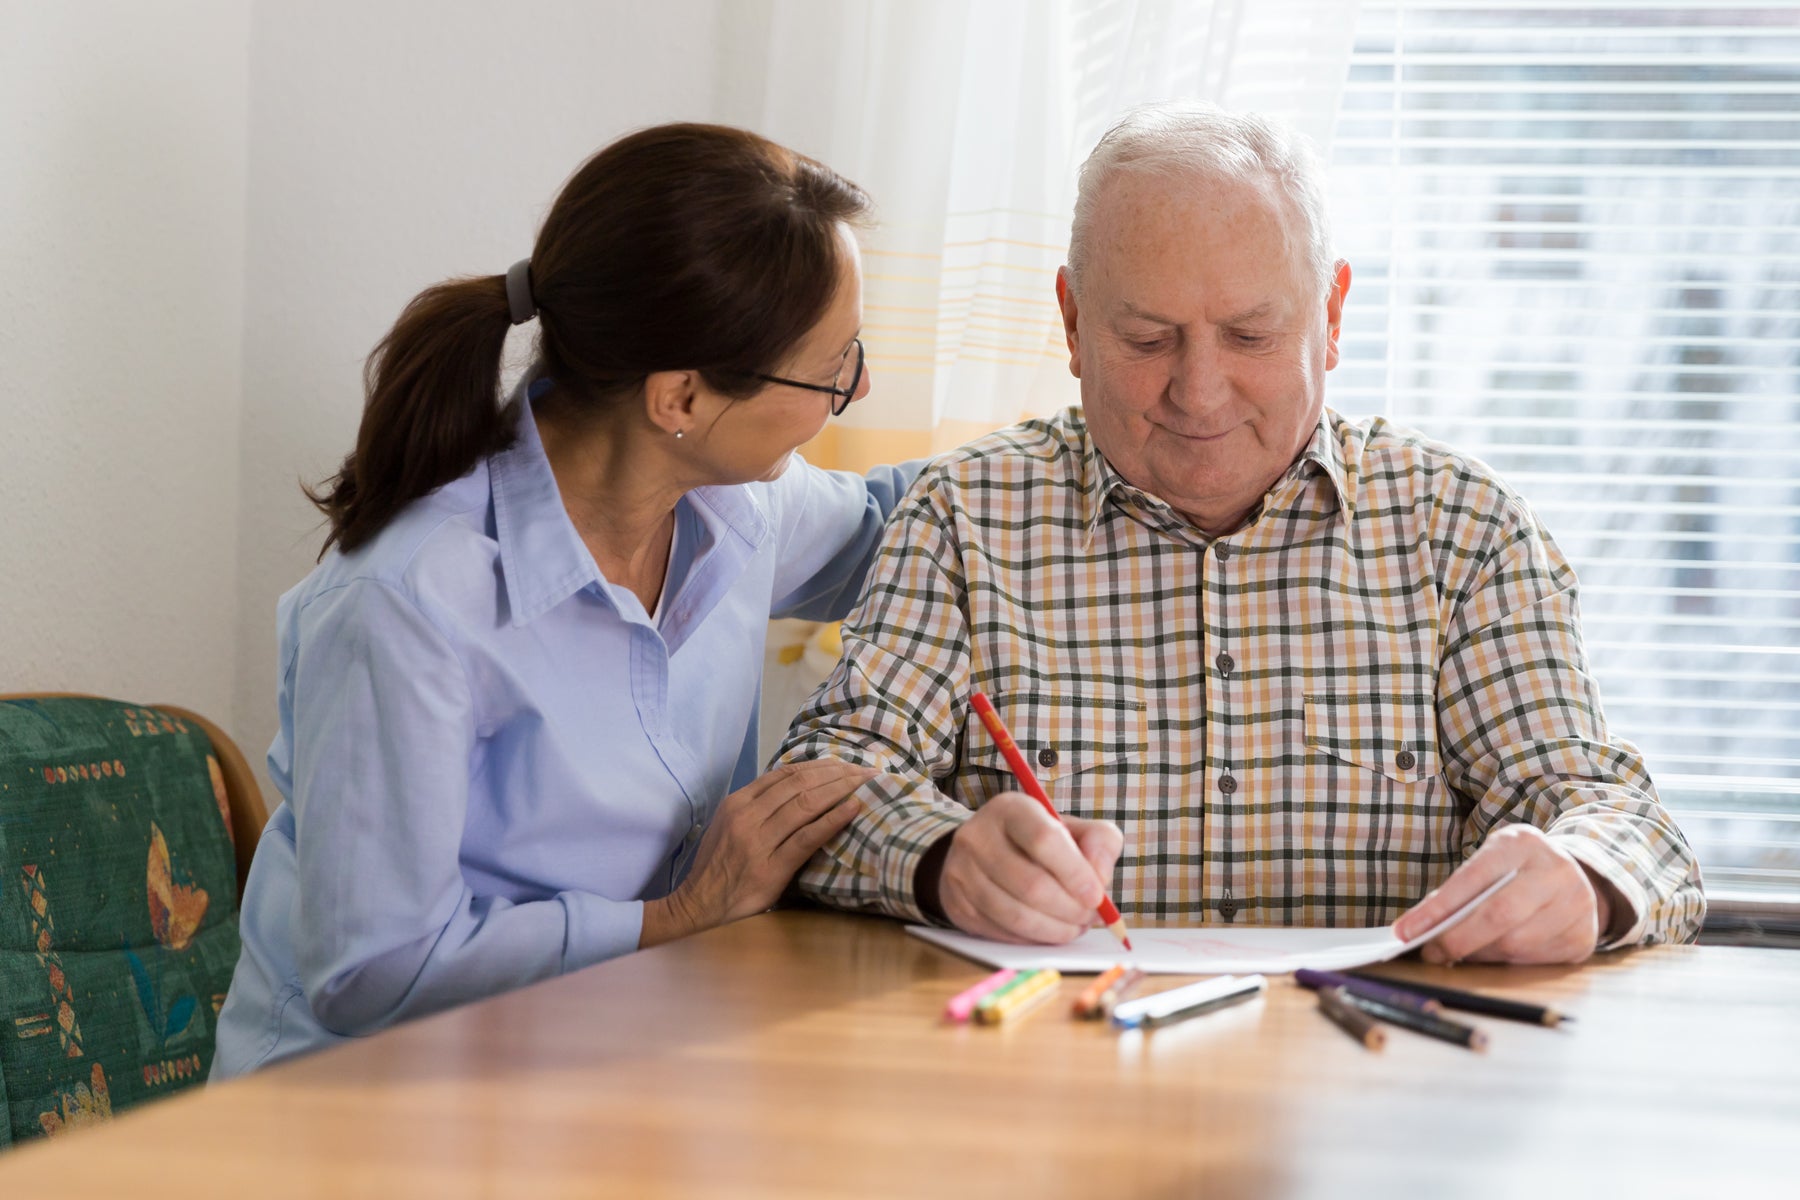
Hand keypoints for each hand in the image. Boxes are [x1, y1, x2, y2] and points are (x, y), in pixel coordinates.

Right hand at [641, 759, 874, 946]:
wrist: (698, 905)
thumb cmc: (718, 866)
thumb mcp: (729, 825)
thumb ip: (757, 806)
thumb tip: (795, 787)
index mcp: (738, 802)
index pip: (785, 774)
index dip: (819, 765)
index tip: (845, 764)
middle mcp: (747, 816)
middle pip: (800, 783)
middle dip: (837, 773)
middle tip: (865, 770)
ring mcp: (758, 841)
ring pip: (806, 803)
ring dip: (841, 789)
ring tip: (866, 784)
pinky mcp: (771, 868)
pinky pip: (807, 837)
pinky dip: (833, 819)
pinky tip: (853, 808)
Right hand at [938, 791, 1122, 944]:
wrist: (983, 853)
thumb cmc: (1038, 842)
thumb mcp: (1072, 829)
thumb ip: (1099, 842)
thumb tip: (1099, 877)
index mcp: (1011, 809)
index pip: (1044, 839)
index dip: (1075, 873)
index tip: (1096, 896)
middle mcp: (978, 836)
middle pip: (1031, 884)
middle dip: (1070, 909)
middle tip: (1089, 917)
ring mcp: (962, 872)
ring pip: (1016, 915)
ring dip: (1055, 929)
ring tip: (1075, 926)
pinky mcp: (957, 904)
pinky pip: (1002, 932)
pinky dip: (1033, 938)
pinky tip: (1049, 931)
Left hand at [1392, 824, 1610, 964]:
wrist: (1575, 876)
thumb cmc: (1517, 870)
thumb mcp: (1490, 863)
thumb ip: (1459, 891)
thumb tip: (1418, 930)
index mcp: (1521, 843)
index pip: (1472, 879)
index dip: (1436, 909)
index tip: (1404, 932)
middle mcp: (1555, 871)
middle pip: (1499, 915)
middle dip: (1457, 940)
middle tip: (1431, 953)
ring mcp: (1576, 906)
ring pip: (1515, 944)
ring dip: (1480, 954)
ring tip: (1460, 953)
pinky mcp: (1583, 939)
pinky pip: (1533, 961)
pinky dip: (1505, 962)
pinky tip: (1493, 955)